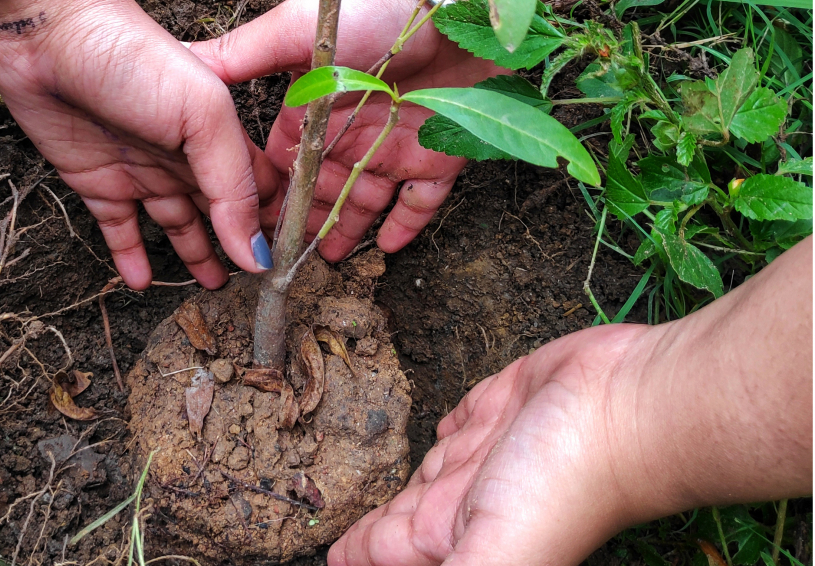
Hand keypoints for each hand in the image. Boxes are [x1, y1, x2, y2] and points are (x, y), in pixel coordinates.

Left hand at [0, 0, 282, 289]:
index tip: (293, 262)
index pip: (261, 186)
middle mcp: (185, 155)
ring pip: (177, 224)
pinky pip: (119, 229)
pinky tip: (143, 282)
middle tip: (259, 285)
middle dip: (241, 243)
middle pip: (221, 209)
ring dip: (195, 255)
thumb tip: (256, 256)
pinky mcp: (97, 182)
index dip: (277, 221)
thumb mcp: (203, 116)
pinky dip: (132, 257)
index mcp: (221, 133)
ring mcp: (141, 170)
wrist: (49, 36)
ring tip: (213, 286)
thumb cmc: (136, 61)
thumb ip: (233, 188)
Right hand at [190, 0, 501, 260]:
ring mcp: (391, 144)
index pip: (282, 164)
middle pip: (320, 191)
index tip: (246, 228)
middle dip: (301, 225)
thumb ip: (239, 58)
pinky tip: (386, 248)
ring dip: (345, 231)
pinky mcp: (436, 153)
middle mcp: (348, 133)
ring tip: (326, 263)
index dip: (265, 196)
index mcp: (311, 111)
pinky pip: (420, 201)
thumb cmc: (366, 12)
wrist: (445, 1)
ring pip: (364, 201)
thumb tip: (180, 69)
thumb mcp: (290, 33)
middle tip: (283, 262)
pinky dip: (405, 225)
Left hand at [329, 323, 649, 565]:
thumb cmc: (563, 482)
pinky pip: (462, 419)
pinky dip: (445, 427)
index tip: (330, 557)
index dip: (355, 557)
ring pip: (429, 472)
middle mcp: (466, 501)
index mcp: (452, 539)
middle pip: (403, 520)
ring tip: (374, 489)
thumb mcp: (494, 554)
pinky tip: (439, 429)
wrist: (626, 406)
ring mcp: (487, 452)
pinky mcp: (502, 406)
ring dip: (402, 482)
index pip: (385, 556)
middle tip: (336, 533)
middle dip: (370, 530)